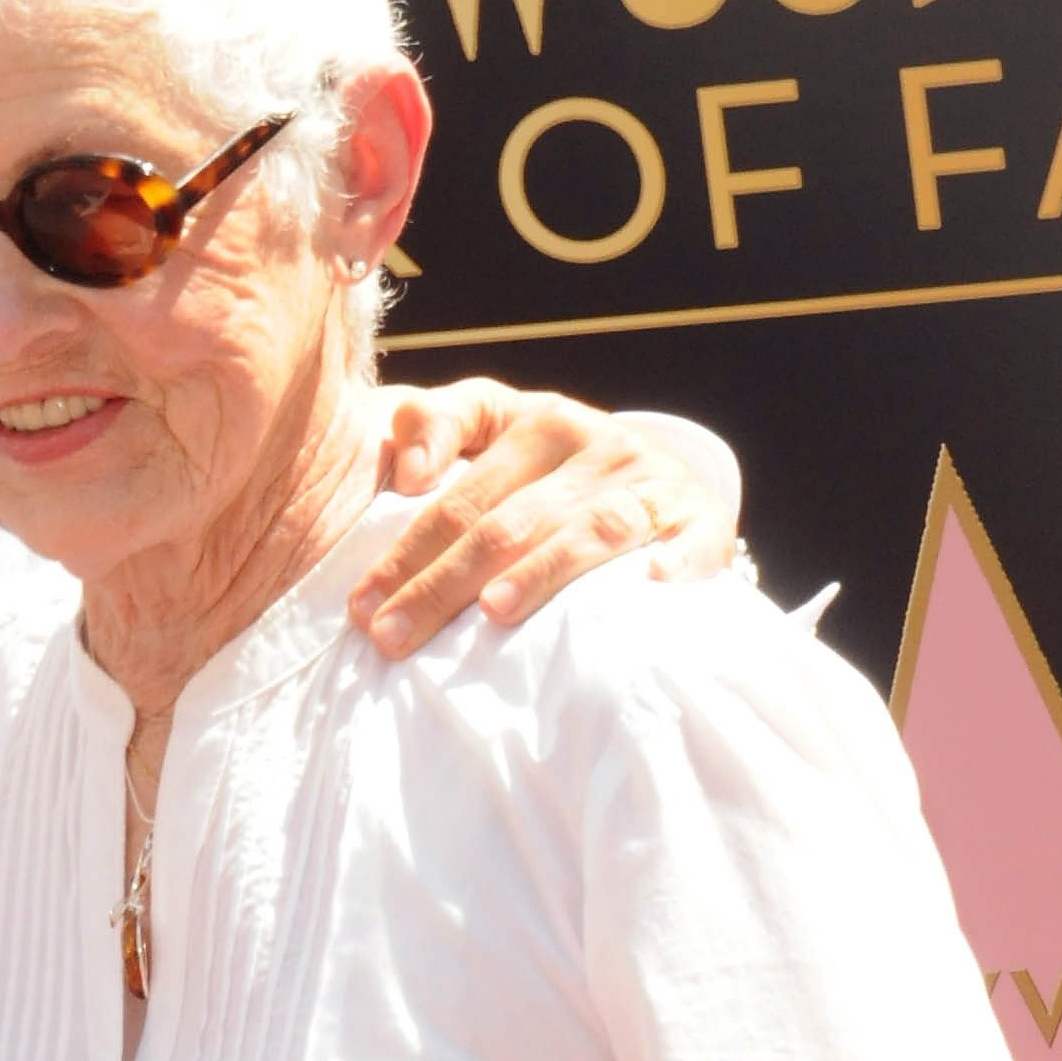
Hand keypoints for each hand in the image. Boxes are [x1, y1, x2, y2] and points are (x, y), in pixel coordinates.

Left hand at [351, 379, 739, 656]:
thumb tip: (404, 465)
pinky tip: (648, 587)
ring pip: (584, 531)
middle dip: (440, 583)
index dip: (406, 545)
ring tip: (494, 612)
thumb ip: (440, 430)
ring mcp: (649, 482)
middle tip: (390, 639)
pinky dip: (672, 565)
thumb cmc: (557, 476)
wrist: (667, 490)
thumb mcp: (499, 436)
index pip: (459, 492)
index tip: (361, 601)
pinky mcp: (700, 521)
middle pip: (504, 522)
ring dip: (541, 572)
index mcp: (536, 421)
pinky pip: (687, 544)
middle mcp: (594, 443)